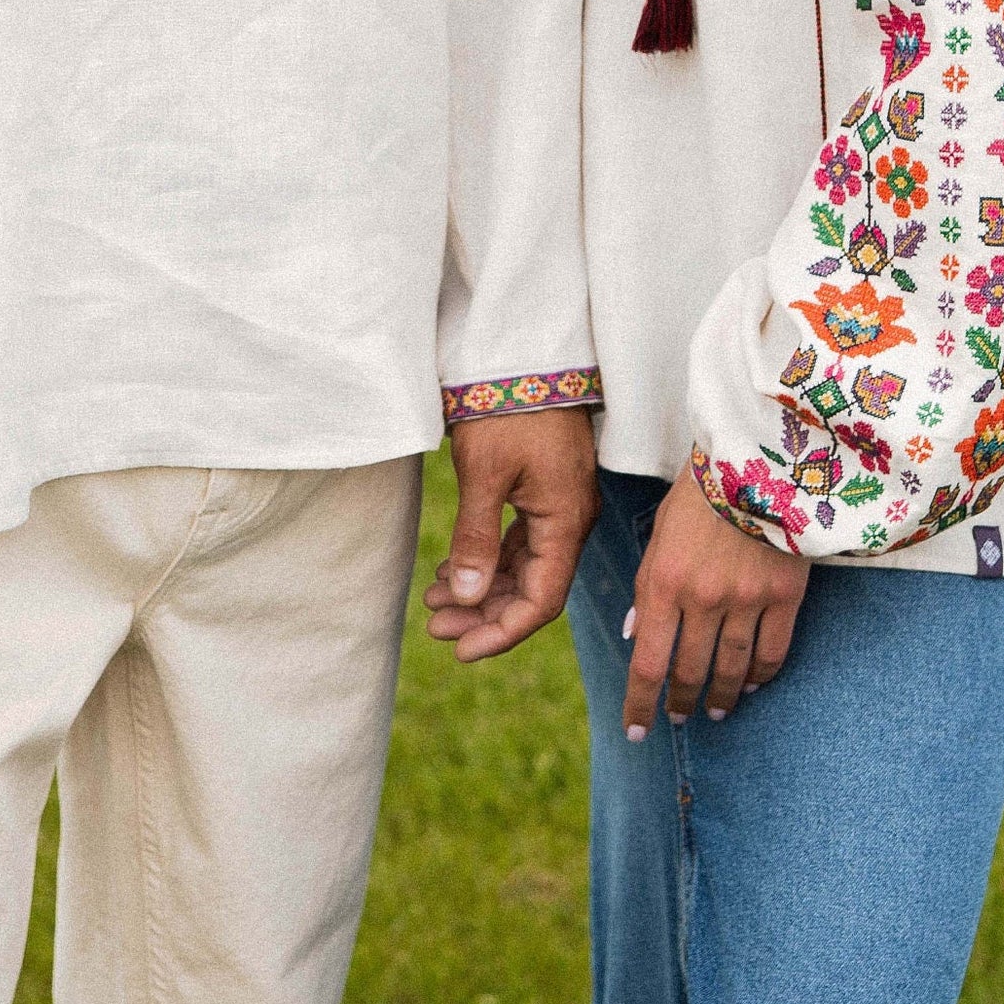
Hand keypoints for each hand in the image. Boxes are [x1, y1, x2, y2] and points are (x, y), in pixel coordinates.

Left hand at [424, 408, 598, 661]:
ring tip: (433, 599)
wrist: (525, 353)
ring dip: (480, 588)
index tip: (460, 650)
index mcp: (566, 523)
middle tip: (433, 625)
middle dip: (483, 614)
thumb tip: (465, 598)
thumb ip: (476, 539)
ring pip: (523, 567)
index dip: (502, 632)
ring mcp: (559, 506)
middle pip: (531, 589)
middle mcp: (570, 521)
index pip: (541, 601)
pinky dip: (487, 559)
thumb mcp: (484, 474)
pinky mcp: (544, 491)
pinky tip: (451, 569)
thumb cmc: (506, 409)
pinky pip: (520, 542)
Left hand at [623, 473, 809, 736]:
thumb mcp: (660, 533)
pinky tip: (751, 683)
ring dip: (721, 697)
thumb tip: (635, 635)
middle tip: (680, 717)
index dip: (640, 704)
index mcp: (662, 581)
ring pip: (731, 670)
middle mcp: (702, 599)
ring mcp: (746, 600)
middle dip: (682, 702)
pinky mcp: (785, 595)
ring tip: (716, 709)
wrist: (758, 455)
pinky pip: (772, 652)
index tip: (637, 731)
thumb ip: (648, 586)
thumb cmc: (701, 491)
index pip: (647, 662)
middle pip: (690, 672)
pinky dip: (760, 675)